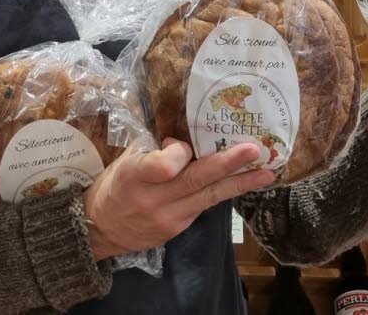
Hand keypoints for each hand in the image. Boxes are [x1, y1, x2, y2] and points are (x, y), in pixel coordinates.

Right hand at [82, 139, 273, 259]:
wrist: (101, 230)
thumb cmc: (113, 187)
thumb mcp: (125, 161)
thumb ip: (154, 148)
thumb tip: (186, 136)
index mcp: (134, 177)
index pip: (164, 166)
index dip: (179, 152)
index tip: (183, 144)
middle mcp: (154, 199)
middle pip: (196, 180)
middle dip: (228, 164)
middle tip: (254, 150)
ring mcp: (169, 218)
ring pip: (210, 196)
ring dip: (240, 182)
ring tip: (266, 172)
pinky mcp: (179, 228)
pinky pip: (205, 205)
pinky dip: (223, 191)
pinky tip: (244, 182)